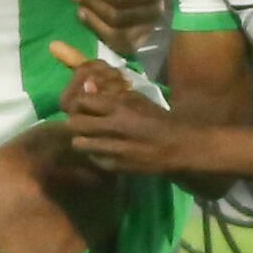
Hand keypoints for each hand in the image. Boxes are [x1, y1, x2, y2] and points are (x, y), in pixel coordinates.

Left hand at [45, 38, 180, 173]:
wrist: (177, 146)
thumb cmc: (156, 119)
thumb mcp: (137, 99)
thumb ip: (112, 94)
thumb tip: (88, 86)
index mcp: (120, 107)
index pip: (83, 101)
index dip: (81, 103)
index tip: (85, 106)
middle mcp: (114, 127)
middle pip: (75, 123)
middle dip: (76, 121)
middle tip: (82, 122)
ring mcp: (114, 148)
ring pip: (79, 143)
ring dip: (82, 139)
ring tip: (90, 137)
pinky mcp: (116, 166)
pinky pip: (92, 158)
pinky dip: (94, 153)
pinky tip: (103, 150)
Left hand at [70, 0, 164, 50]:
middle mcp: (156, 10)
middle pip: (119, 18)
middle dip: (94, 6)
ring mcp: (149, 27)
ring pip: (120, 37)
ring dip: (95, 23)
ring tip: (80, 10)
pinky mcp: (139, 38)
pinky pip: (121, 46)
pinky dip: (103, 35)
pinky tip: (90, 21)